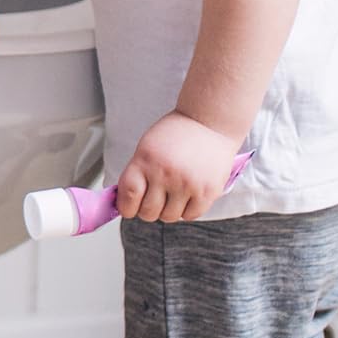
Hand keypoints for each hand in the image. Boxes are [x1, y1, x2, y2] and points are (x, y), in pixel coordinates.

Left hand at [117, 111, 239, 223]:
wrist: (210, 121)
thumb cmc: (177, 133)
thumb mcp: (148, 146)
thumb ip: (137, 173)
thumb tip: (126, 202)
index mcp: (145, 159)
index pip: (129, 196)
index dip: (127, 207)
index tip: (130, 208)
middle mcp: (165, 172)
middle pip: (148, 212)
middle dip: (149, 209)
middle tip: (155, 198)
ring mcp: (187, 183)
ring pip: (169, 217)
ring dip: (169, 209)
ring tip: (175, 192)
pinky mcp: (207, 191)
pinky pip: (190, 216)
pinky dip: (187, 210)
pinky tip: (189, 194)